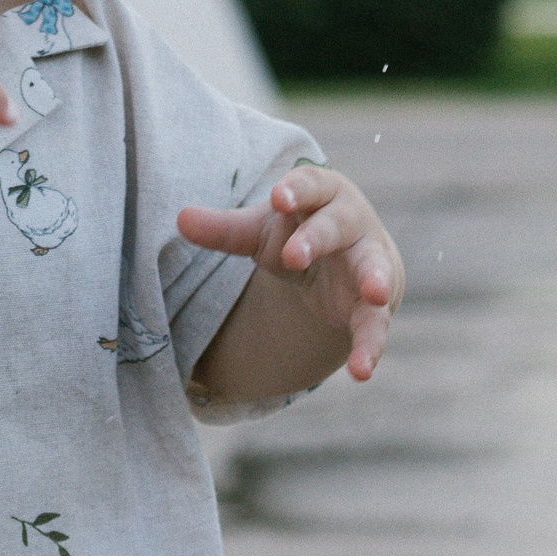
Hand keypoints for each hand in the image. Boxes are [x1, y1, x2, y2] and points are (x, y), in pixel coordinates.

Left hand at [178, 164, 404, 381]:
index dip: (296, 190)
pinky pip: (375, 323)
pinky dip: (370, 346)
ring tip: (376, 294)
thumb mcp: (261, 231)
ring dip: (375, 279)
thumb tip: (180, 219)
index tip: (279, 197)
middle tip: (293, 256)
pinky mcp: (373, 303)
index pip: (311, 184)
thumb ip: (224, 230)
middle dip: (316, 238)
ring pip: (372, 268)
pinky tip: (361, 371)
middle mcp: (350, 222)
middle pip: (336, 225)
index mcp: (320, 194)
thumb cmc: (299, 232)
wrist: (346, 262)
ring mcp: (368, 261)